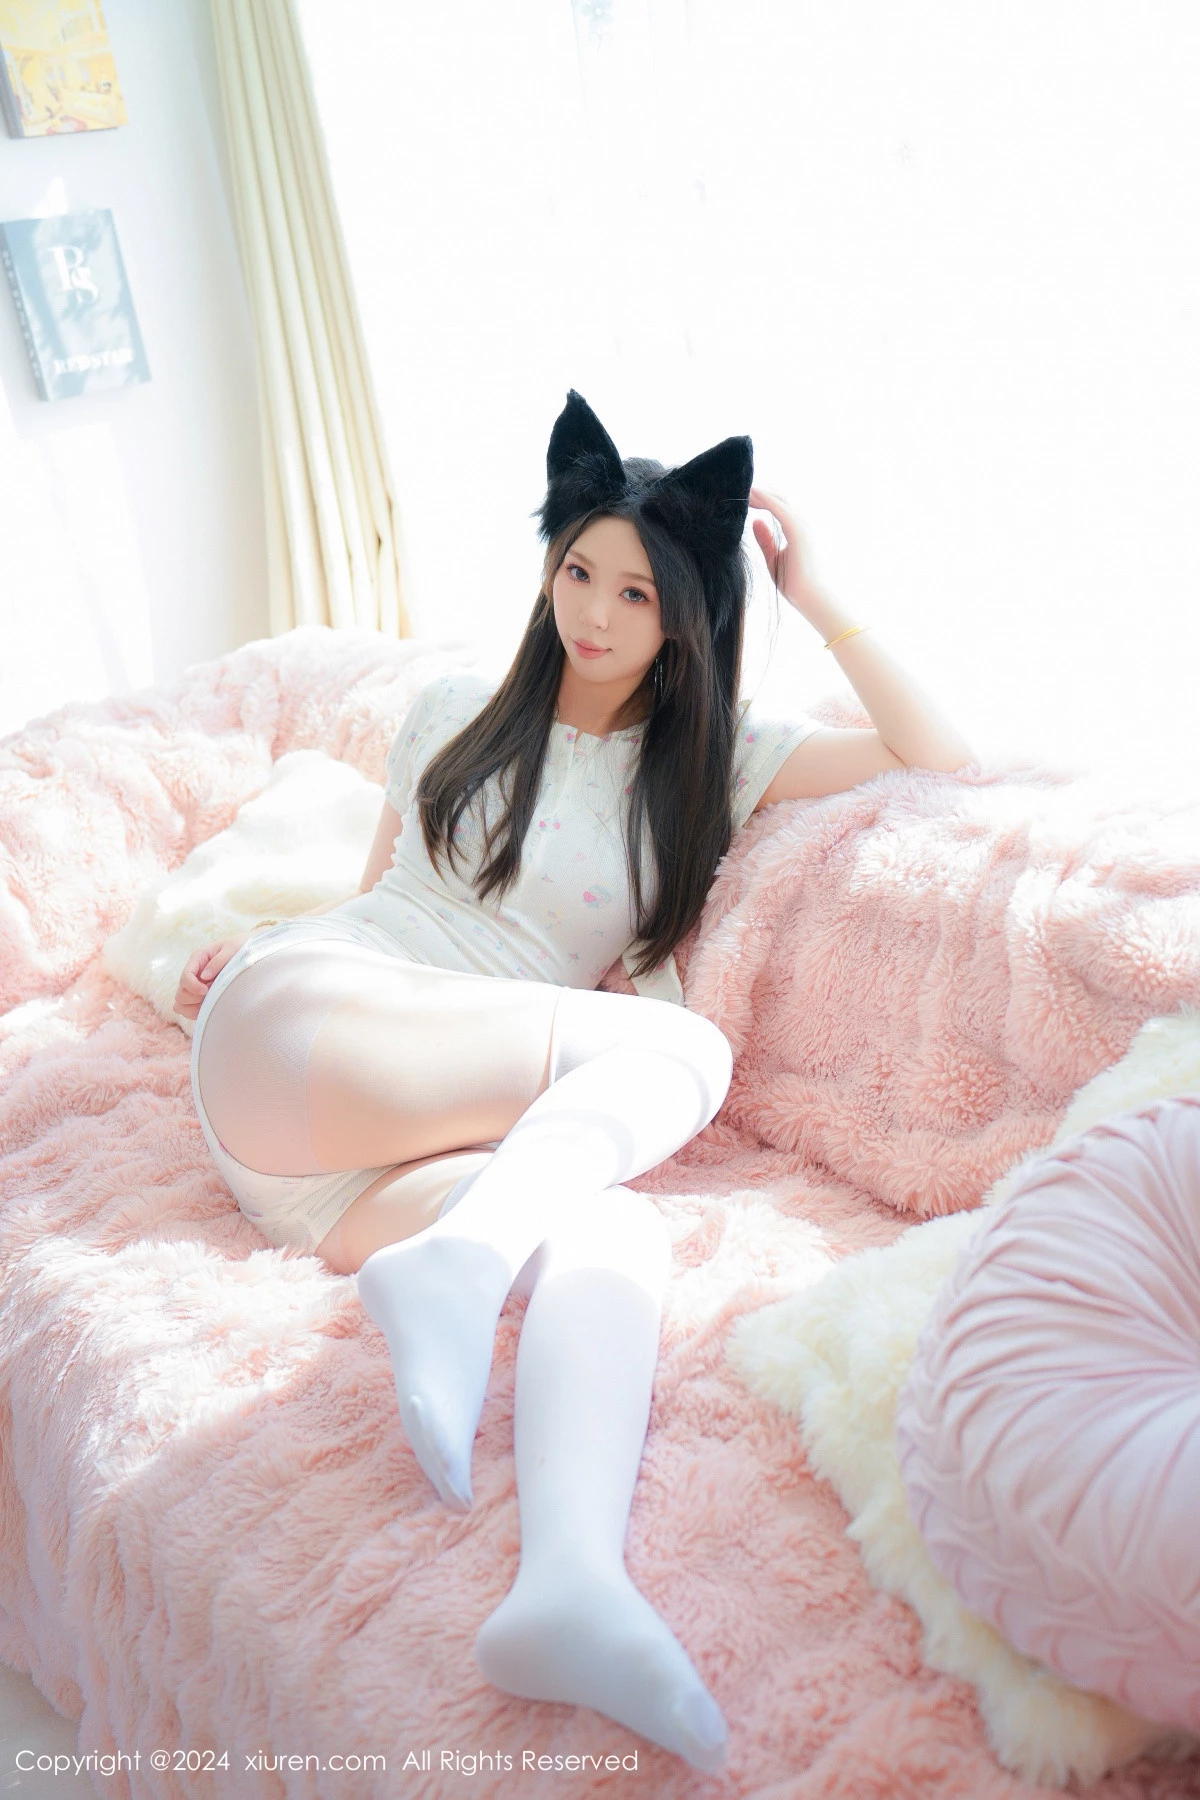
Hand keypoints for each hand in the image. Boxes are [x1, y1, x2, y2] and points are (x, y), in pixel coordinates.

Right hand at [173, 934, 250, 1020]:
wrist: (251, 950)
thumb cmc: (240, 947)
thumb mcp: (231, 949)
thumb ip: (218, 961)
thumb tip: (204, 976)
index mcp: (198, 959)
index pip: (185, 977)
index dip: (193, 987)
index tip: (206, 990)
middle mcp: (194, 973)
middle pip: (180, 994)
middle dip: (193, 998)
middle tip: (210, 994)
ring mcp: (196, 986)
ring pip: (181, 1004)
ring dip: (193, 1007)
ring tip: (210, 1002)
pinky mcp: (201, 996)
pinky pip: (189, 1010)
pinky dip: (196, 1013)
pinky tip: (211, 1007)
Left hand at [748, 485, 830, 625]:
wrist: (807, 596)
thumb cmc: (792, 581)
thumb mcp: (773, 557)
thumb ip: (765, 540)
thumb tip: (755, 522)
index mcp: (796, 530)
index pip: (779, 507)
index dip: (763, 500)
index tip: (747, 497)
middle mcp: (801, 524)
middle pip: (779, 500)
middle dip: (761, 493)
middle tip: (743, 489)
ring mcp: (801, 526)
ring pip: (779, 501)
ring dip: (761, 493)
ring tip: (744, 489)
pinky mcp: (797, 531)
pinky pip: (779, 509)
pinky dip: (766, 500)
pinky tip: (753, 494)